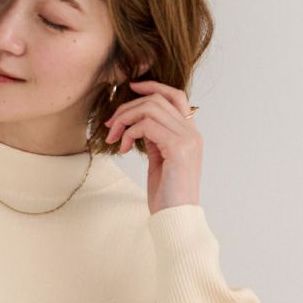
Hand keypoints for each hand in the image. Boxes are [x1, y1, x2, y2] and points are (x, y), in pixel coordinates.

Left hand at [103, 79, 202, 214]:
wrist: (176, 217)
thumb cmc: (167, 196)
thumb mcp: (160, 162)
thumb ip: (155, 140)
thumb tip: (139, 126)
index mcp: (190, 133)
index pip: (175, 95)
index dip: (153, 86)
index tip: (131, 88)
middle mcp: (192, 132)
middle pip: (158, 99)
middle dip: (128, 108)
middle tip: (110, 125)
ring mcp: (187, 138)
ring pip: (150, 108)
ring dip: (125, 119)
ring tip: (113, 138)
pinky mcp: (178, 147)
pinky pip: (147, 126)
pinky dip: (129, 133)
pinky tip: (123, 149)